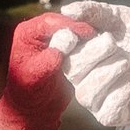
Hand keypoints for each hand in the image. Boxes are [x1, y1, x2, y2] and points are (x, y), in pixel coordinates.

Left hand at [0, 10, 91, 129]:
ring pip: (73, 32)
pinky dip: (87, 47)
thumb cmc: (28, 94)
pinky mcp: (63, 49)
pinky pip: (77, 43)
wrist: (33, 108)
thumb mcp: (36, 77)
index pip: (51, 21)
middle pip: (64, 23)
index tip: (89, 32)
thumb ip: (49, 59)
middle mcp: (40, 32)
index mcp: (28, 33)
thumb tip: (67, 39)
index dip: (71, 25)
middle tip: (99, 36)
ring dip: (86, 38)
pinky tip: (100, 52)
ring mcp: (52, 40)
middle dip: (81, 30)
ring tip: (102, 43)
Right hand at [61, 3, 129, 129]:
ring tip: (127, 60)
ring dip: (104, 74)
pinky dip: (117, 95)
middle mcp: (90, 78)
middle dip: (89, 55)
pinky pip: (107, 113)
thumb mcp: (125, 19)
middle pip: (72, 72)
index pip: (61, 53)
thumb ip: (97, 12)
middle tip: (112, 43)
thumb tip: (66, 10)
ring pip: (86, 95)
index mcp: (87, 53)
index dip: (62, 45)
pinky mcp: (122, 114)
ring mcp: (105, 98)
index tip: (73, 34)